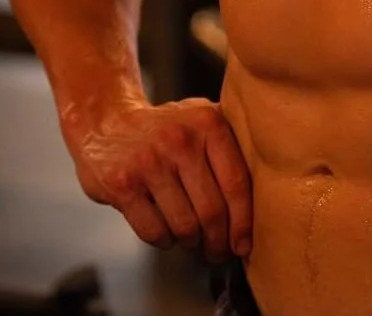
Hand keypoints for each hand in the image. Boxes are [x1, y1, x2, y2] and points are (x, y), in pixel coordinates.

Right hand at [69, 97, 252, 262]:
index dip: (244, 222)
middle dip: (218, 241)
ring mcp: (149, 161)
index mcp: (208, 122)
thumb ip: (230, 147)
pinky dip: (164, 241)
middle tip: (218, 252)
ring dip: (191, 242)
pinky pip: (154, 232)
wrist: (105, 120)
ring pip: (184, 226)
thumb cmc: (165, 129)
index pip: (237, 182)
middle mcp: (180, 139)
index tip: (245, 243)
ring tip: (192, 239)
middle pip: (212, 210)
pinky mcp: (122, 184)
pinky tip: (166, 232)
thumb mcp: (202, 120)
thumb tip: (265, 201)